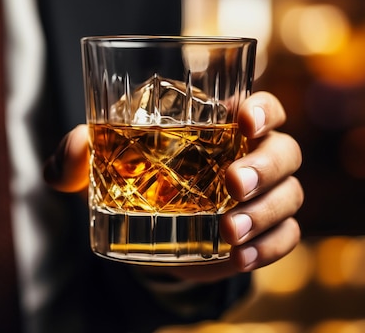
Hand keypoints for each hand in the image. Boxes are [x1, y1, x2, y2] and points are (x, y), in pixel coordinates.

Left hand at [43, 91, 303, 282]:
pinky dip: (269, 248)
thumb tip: (76, 148)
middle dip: (264, 166)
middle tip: (232, 183)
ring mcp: (261, 196)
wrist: (138, 230)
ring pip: (290, 195)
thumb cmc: (124, 179)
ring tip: (230, 231)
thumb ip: (74, 155)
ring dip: (266, 212)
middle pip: (284, 150)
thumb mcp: (93, 167)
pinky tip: (241, 257)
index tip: (242, 120)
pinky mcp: (260, 233)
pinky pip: (286, 238)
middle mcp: (250, 155)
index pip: (261, 106)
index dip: (262, 109)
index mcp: (220, 126)